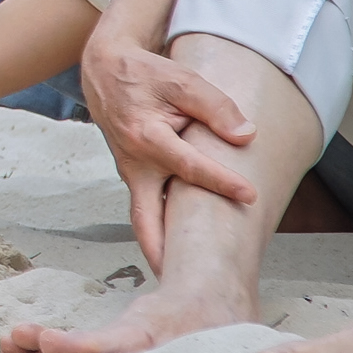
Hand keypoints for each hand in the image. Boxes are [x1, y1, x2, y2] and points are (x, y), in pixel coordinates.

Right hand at [80, 35, 257, 271]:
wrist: (104, 70)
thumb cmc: (146, 75)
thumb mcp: (182, 80)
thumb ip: (215, 107)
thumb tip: (246, 136)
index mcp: (146, 137)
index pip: (189, 167)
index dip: (221, 181)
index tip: (249, 195)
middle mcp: (135, 164)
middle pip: (146, 219)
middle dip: (160, 251)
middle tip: (179, 281)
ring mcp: (131, 173)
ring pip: (144, 217)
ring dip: (159, 245)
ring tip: (181, 275)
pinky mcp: (134, 175)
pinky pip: (147, 205)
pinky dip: (161, 226)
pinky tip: (181, 242)